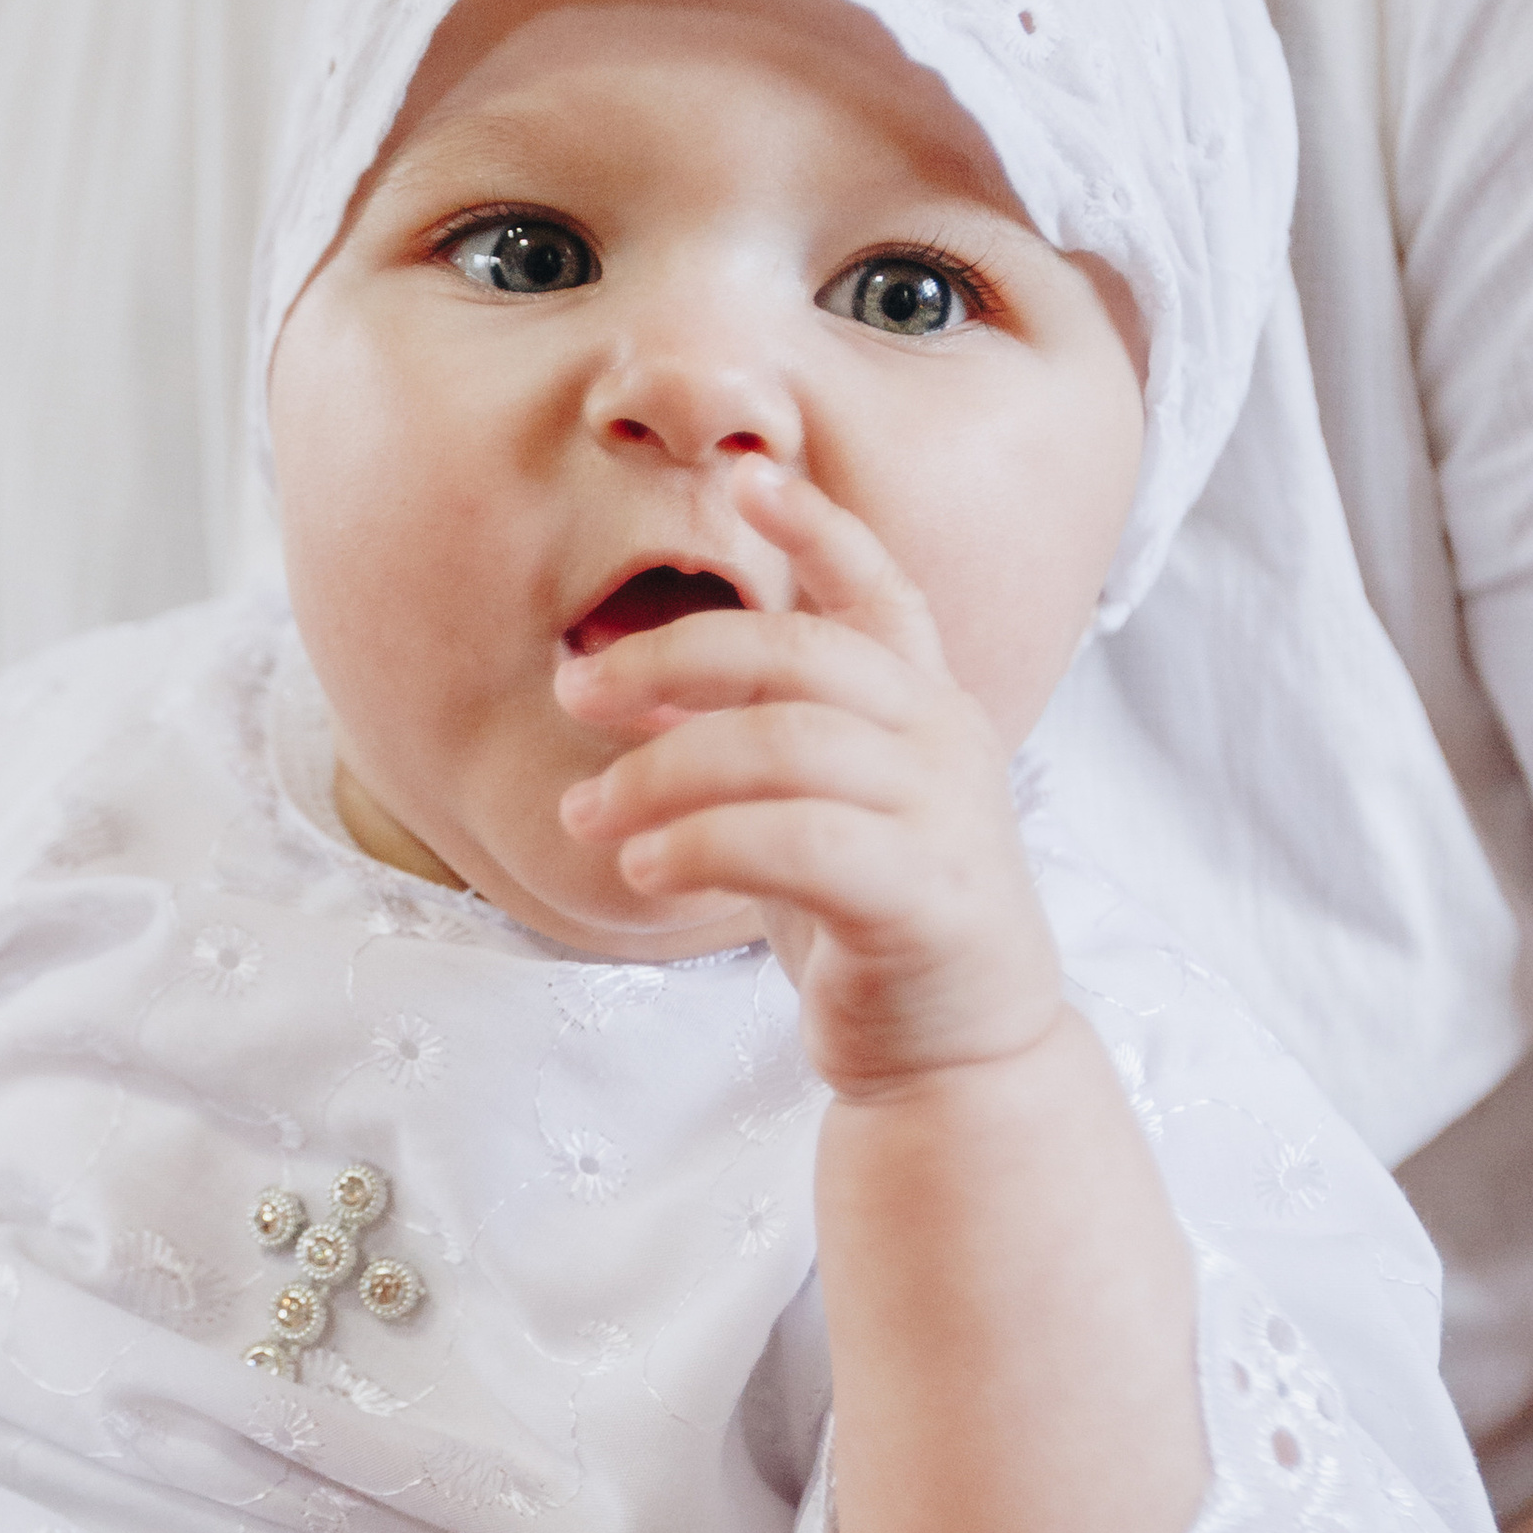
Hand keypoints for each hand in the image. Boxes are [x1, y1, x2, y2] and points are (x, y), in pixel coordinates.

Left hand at [555, 462, 1058, 1094]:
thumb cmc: (871, 927)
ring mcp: (944, 813)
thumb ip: (748, 743)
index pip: (879, 586)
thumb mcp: (808, 813)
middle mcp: (944, 739)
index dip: (816, 523)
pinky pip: (797, 840)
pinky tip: (644, 867)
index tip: (743, 473)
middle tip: (573, 693)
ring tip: (587, 815)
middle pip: (795, 653)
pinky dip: (704, 842)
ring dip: (660, 771)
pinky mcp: (924, 895)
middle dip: (668, 659)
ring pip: (783, 744)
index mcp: (922, 704)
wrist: (959, 1060)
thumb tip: (633, 691)